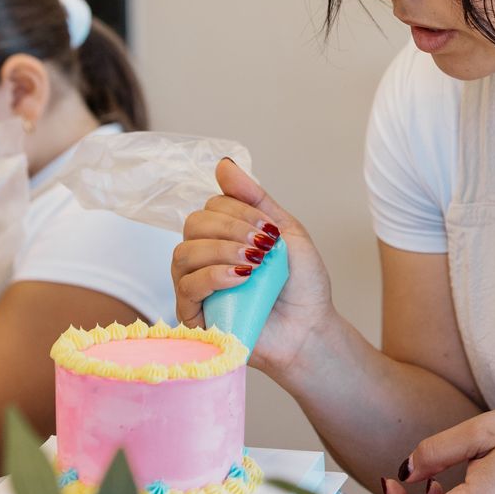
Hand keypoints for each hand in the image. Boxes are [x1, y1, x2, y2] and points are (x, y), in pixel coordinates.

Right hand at [173, 159, 334, 376]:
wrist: (310, 329)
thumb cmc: (300, 285)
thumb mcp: (285, 231)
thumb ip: (255, 198)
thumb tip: (223, 164)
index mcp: (224, 236)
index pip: (211, 206)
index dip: (239, 211)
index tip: (269, 229)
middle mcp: (204, 257)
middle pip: (194, 224)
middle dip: (230, 229)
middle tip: (262, 246)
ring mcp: (196, 286)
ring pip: (184, 252)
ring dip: (221, 250)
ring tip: (253, 262)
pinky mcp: (194, 315)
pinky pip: (187, 286)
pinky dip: (213, 276)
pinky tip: (240, 278)